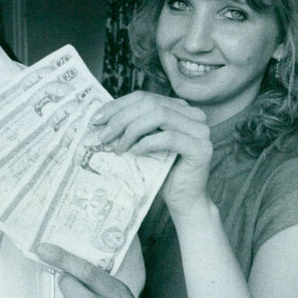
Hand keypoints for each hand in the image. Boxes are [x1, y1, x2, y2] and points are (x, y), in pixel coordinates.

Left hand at [91, 91, 211, 213]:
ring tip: (118, 147)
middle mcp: (193, 114)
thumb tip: (100, 117)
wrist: (183, 200)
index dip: (118, 105)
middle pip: (150, 103)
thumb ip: (133, 125)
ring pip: (160, 115)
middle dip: (121, 118)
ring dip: (132, 130)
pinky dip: (148, 143)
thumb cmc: (161, 171)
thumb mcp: (143, 142)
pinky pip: (170, 137)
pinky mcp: (202, 148)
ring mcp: (201, 130)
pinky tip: (134, 152)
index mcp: (179, 108)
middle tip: (102, 136)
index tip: (96, 120)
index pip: (144, 97)